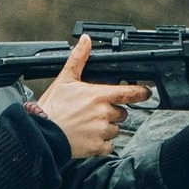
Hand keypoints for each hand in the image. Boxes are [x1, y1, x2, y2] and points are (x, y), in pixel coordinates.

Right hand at [37, 34, 150, 157]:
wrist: (42, 133)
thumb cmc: (52, 107)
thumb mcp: (64, 79)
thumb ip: (79, 59)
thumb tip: (86, 41)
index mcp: (99, 95)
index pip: (129, 92)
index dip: (141, 92)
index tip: (146, 92)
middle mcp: (104, 113)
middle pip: (122, 113)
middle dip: (113, 112)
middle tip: (95, 112)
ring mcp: (102, 131)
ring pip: (115, 129)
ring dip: (107, 128)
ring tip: (89, 125)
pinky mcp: (98, 147)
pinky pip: (109, 146)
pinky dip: (103, 144)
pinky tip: (90, 138)